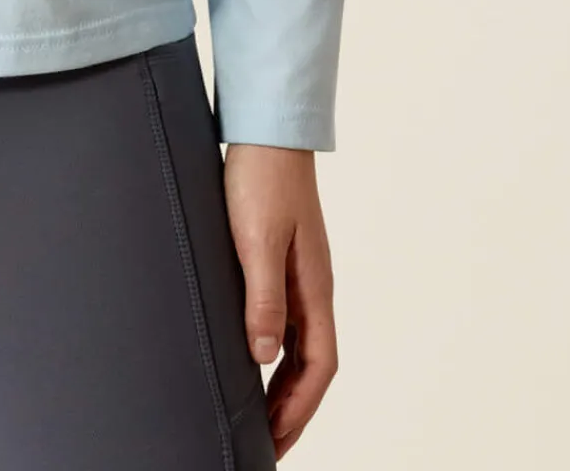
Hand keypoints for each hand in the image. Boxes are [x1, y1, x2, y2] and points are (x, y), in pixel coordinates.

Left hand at [221, 143, 337, 458]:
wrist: (264, 129)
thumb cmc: (261, 179)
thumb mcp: (257, 240)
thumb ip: (263, 298)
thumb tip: (266, 358)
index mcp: (314, 288)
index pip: (318, 367)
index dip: (299, 409)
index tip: (276, 442)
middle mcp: (311, 286)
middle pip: (311, 364)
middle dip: (291, 408)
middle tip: (266, 443)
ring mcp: (297, 272)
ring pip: (297, 343)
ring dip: (281, 382)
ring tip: (257, 414)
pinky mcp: (278, 256)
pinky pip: (282, 318)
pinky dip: (272, 349)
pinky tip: (251, 355)